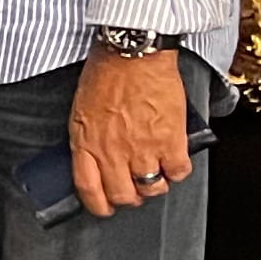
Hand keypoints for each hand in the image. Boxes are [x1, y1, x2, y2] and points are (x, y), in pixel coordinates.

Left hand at [68, 48, 194, 218]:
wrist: (133, 52)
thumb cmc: (106, 72)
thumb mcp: (82, 108)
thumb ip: (87, 137)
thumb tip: (92, 159)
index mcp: (86, 142)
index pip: (89, 189)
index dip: (98, 205)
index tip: (104, 207)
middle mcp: (113, 151)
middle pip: (123, 195)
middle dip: (130, 197)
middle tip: (135, 188)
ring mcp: (142, 148)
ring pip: (152, 188)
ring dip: (154, 185)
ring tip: (156, 173)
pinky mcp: (170, 140)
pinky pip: (178, 172)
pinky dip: (178, 170)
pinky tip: (174, 159)